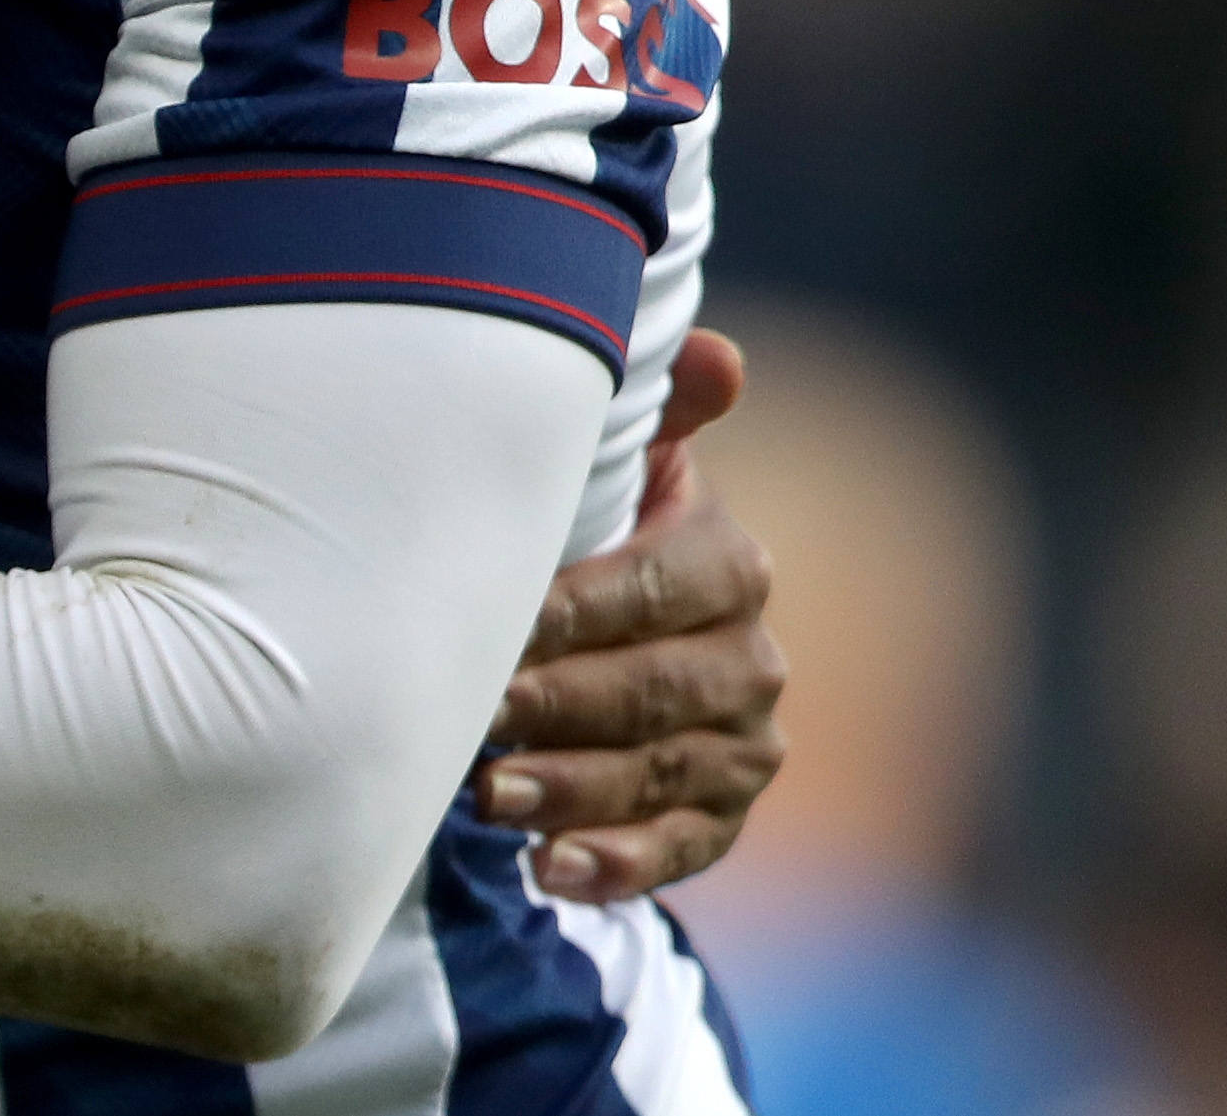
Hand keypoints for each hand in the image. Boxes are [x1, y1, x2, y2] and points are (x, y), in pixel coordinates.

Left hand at [475, 328, 786, 899]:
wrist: (605, 629)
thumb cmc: (585, 527)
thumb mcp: (615, 463)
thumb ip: (657, 407)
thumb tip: (722, 356)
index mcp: (727, 561)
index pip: (656, 588)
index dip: (574, 612)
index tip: (495, 629)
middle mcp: (750, 657)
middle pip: (654, 690)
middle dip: (560, 709)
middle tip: (476, 723)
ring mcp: (742, 744)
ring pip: (659, 776)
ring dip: (572, 792)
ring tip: (487, 800)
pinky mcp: (720, 814)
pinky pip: (679, 851)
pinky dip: (615, 865)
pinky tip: (551, 870)